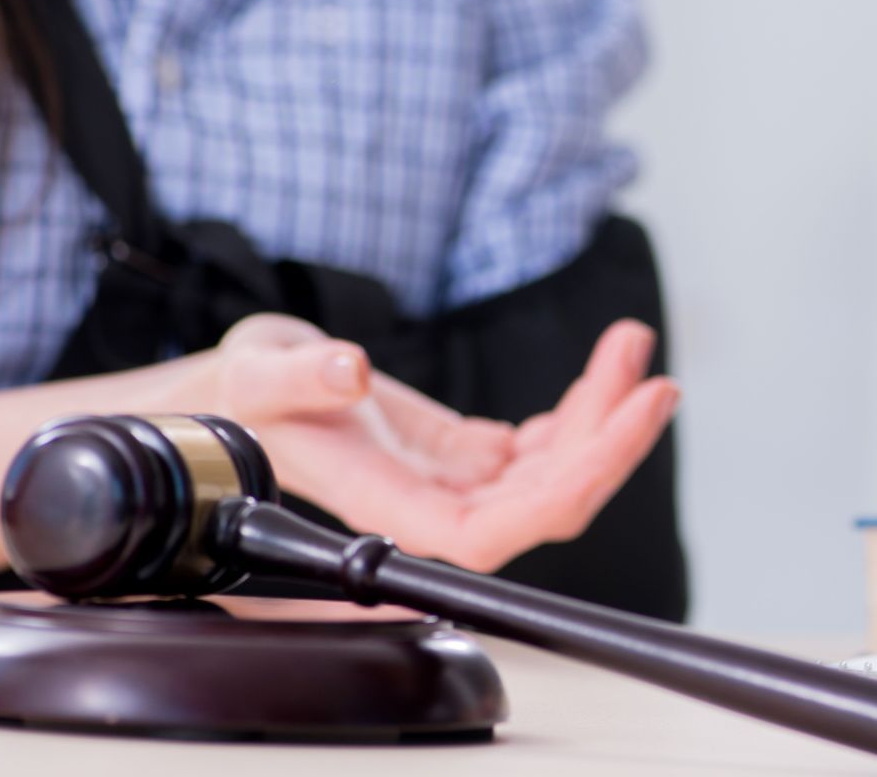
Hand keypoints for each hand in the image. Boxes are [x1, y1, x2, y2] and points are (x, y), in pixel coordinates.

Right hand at [162, 313, 678, 572]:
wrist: (222, 399)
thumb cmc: (230, 397)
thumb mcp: (257, 370)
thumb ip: (301, 376)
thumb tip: (350, 374)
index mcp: (388, 502)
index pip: (494, 530)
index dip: (567, 491)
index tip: (621, 425)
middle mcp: (430, 504)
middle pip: (544, 502)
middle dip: (608, 443)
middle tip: (653, 378)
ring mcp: (452, 482)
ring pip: (551, 471)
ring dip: (600, 413)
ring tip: (628, 346)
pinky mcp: (460, 456)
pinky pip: (537, 450)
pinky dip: (577, 410)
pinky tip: (599, 372)